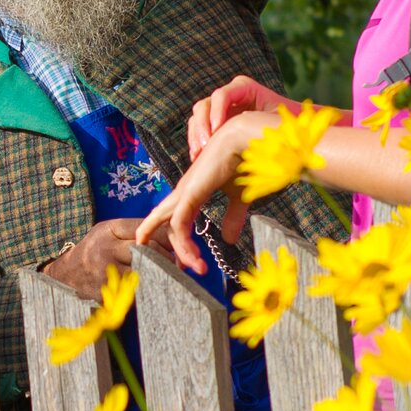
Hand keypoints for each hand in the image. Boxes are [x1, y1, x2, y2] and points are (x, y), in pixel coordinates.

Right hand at [39, 219, 174, 297]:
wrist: (65, 276)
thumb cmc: (93, 251)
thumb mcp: (107, 233)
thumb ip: (132, 231)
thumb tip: (168, 234)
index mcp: (108, 230)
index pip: (146, 230)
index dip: (165, 238)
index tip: (176, 245)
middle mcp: (107, 248)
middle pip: (149, 250)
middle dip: (168, 257)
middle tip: (179, 263)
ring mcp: (107, 272)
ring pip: (146, 271)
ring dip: (161, 274)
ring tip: (170, 275)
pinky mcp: (108, 292)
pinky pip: (137, 290)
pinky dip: (149, 288)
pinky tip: (155, 288)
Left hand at [139, 115, 263, 269]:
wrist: (246, 140)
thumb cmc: (243, 162)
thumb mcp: (238, 198)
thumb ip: (232, 217)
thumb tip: (228, 240)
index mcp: (193, 191)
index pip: (176, 217)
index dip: (178, 239)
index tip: (186, 261)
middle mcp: (184, 191)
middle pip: (164, 222)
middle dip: (167, 246)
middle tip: (179, 269)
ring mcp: (185, 191)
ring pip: (173, 227)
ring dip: (183, 251)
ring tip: (198, 269)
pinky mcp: (190, 192)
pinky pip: (180, 223)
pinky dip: (184, 243)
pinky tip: (194, 258)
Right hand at [188, 76, 288, 159]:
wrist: (290, 132)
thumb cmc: (290, 123)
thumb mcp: (283, 119)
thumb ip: (277, 120)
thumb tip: (278, 127)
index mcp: (245, 88)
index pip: (222, 95)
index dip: (216, 112)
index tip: (216, 132)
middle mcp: (229, 96)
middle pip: (205, 105)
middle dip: (203, 126)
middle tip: (205, 146)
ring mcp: (220, 110)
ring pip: (198, 118)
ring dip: (196, 136)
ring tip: (198, 156)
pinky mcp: (215, 124)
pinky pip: (198, 130)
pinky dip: (196, 143)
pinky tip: (198, 159)